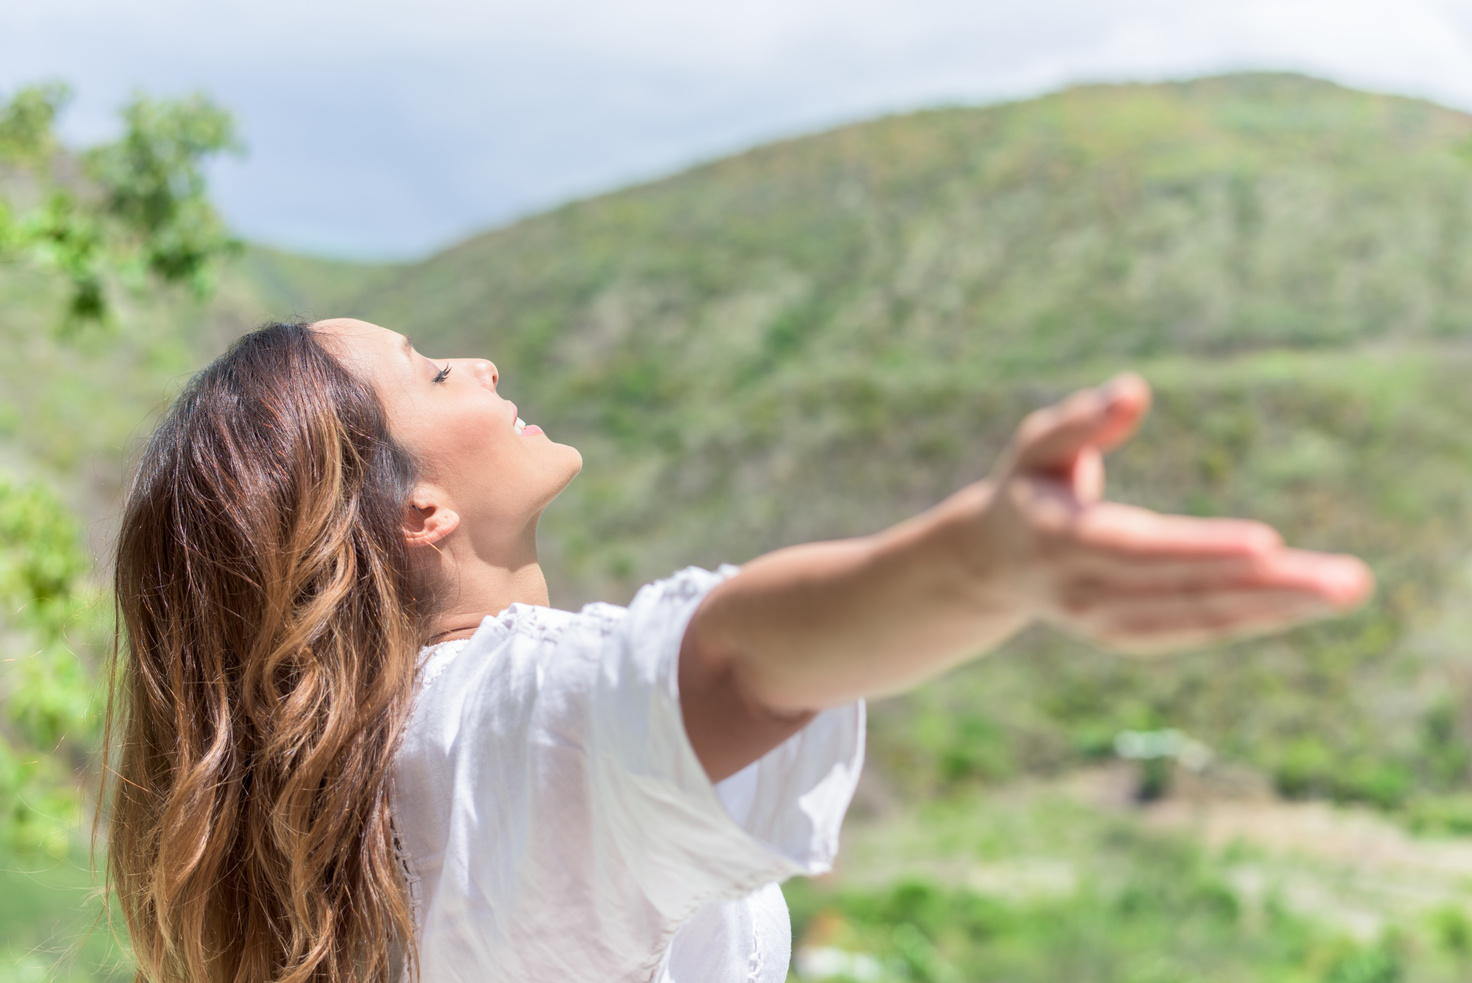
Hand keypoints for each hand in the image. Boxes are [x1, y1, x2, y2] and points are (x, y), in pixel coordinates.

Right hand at [966, 373, 1371, 653]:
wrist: (992, 564)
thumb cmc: (1030, 484)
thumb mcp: (1040, 443)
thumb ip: (1082, 419)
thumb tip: (1133, 391)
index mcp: (1060, 540)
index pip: (1138, 550)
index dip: (1202, 549)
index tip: (1269, 545)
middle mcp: (1084, 592)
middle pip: (1186, 592)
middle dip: (1269, 587)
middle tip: (1348, 582)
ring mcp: (1106, 623)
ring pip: (1200, 618)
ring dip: (1277, 608)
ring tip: (1346, 590)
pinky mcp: (1130, 636)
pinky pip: (1199, 628)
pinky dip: (1253, 618)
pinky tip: (1305, 601)